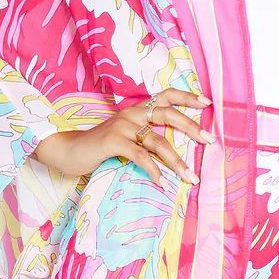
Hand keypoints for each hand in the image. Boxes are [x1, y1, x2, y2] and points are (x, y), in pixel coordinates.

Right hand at [33, 87, 213, 187]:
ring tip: (191, 177)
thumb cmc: (101, 147)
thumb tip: (175, 150)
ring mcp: (121, 127)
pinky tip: (162, 182)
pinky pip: (140, 156)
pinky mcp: (112, 142)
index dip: (186, 97)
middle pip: (167, 114)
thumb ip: (146, 137)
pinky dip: (153, 170)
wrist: (68, 151)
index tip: (207, 102)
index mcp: (136, 110)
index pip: (165, 96)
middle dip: (191, 127)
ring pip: (158, 141)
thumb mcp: (127, 137)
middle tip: (209, 140)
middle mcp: (131, 114)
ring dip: (177, 162)